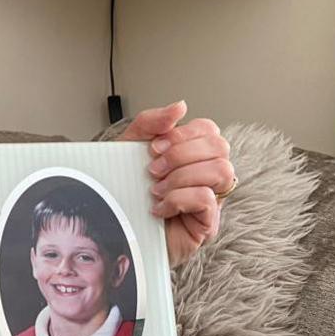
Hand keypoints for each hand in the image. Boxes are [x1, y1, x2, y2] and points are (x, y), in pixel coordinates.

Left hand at [118, 101, 234, 266]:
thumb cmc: (126, 191)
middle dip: (181, 154)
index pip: (209, 130)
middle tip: (152, 169)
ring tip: (155, 190)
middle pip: (220, 147)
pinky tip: (159, 208)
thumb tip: (181, 106)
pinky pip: (206, 199)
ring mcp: (212, 201)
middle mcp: (207, 176)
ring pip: (221, 170)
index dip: (183, 134)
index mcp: (193, 156)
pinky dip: (177, 199)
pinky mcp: (207, 225)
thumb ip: (151, 122)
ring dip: (181, 176)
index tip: (153, 147)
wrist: (113, 229)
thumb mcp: (129, 148)